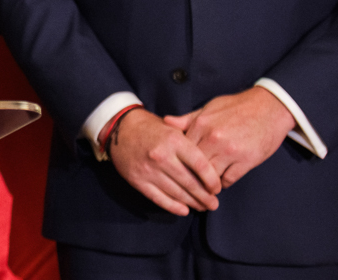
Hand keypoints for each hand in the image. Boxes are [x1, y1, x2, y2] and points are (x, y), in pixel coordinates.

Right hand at [107, 108, 221, 215]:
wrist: (120, 128)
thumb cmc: (152, 128)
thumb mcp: (173, 128)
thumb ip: (192, 144)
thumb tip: (213, 166)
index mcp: (174, 140)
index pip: (201, 166)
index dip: (212, 181)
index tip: (217, 188)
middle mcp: (162, 156)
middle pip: (190, 183)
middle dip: (205, 197)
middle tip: (214, 204)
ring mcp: (149, 170)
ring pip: (177, 193)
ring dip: (192, 203)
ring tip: (202, 207)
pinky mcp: (138, 180)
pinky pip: (159, 198)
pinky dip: (174, 207)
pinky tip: (184, 210)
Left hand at [164, 87, 294, 187]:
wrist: (269, 107)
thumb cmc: (237, 107)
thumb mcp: (209, 108)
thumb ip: (188, 119)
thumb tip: (166, 122)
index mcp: (201, 124)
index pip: (182, 150)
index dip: (178, 161)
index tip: (176, 169)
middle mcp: (213, 139)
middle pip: (194, 165)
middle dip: (190, 176)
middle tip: (188, 185)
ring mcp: (230, 151)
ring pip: (210, 175)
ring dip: (207, 183)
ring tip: (204, 188)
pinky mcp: (246, 161)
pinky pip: (229, 179)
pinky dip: (224, 183)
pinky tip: (222, 181)